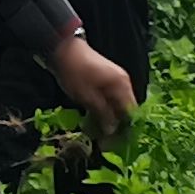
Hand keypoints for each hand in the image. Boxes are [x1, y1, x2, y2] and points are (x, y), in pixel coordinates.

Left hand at [48, 35, 138, 152]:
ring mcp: (113, 81)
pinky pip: (107, 100)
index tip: (114, 144)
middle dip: (114, 127)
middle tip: (103, 143)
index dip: (125, 130)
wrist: (62, 49)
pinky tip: (90, 121)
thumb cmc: (75, 72)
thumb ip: (102, 114)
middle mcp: (122, 83)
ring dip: (106, 120)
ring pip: (114, 106)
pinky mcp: (104, 81)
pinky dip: (100, 111)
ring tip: (94, 134)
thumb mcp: (87, 97)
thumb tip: (112, 130)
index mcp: (122, 86)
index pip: (131, 113)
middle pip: (124, 110)